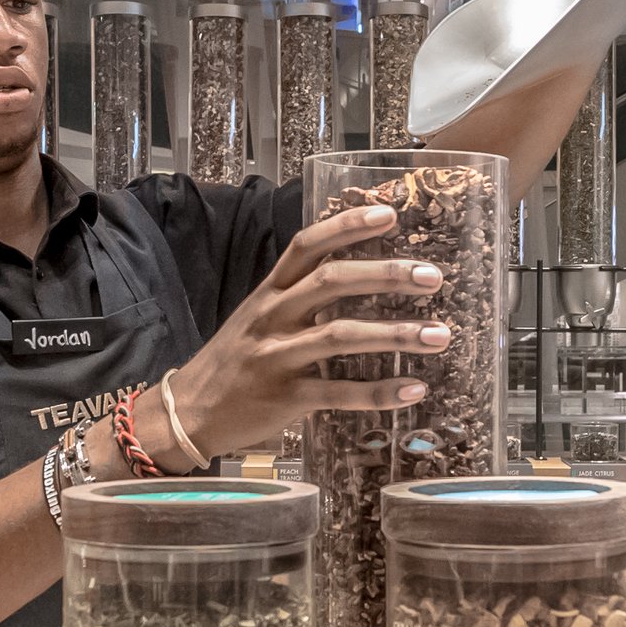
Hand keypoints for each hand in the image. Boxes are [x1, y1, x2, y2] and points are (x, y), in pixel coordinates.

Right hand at [159, 201, 448, 457]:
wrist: (186, 413)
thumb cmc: (234, 362)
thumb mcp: (258, 318)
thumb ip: (299, 297)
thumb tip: (356, 275)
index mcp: (269, 293)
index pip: (307, 245)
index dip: (347, 226)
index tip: (390, 213)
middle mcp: (271, 317)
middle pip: (331, 282)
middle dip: (386, 275)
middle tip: (433, 276)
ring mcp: (275, 358)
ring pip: (340, 336)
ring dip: (395, 334)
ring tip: (439, 334)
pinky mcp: (282, 399)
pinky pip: (337, 394)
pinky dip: (379, 392)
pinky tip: (413, 389)